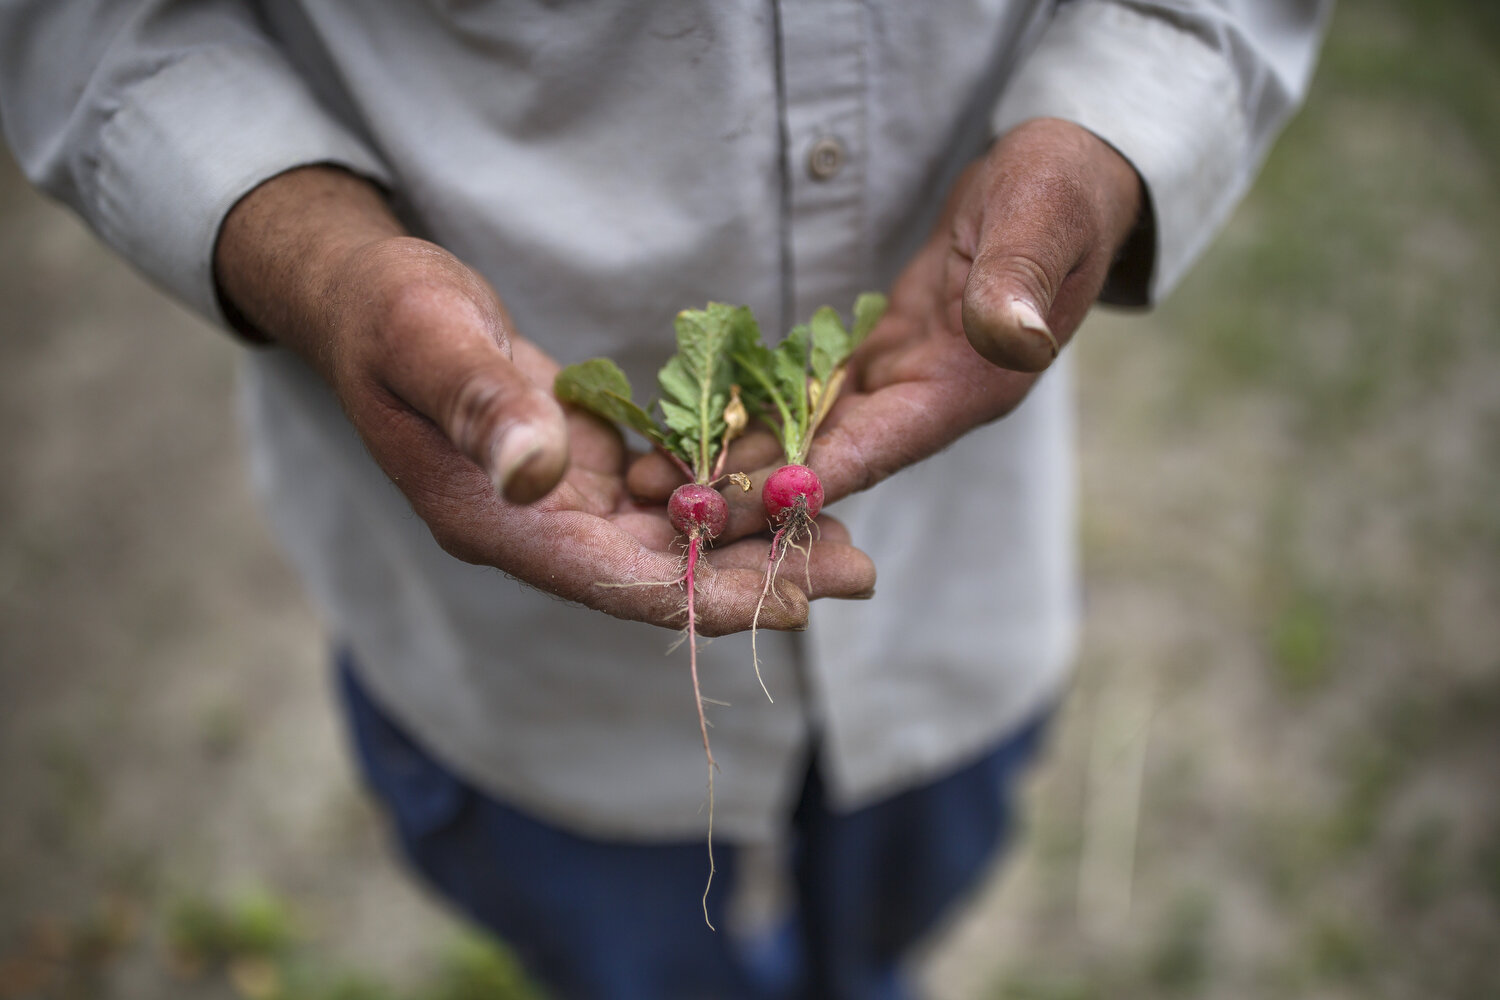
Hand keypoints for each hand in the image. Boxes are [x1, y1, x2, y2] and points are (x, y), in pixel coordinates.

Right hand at [214, 167, 873, 633]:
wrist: (370, 298)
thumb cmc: (386, 311)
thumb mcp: (422, 338)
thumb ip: (476, 404)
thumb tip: (534, 469)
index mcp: (492, 521)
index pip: (611, 579)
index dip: (701, 596)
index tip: (789, 603)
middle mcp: (533, 527)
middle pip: (660, 573)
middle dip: (758, 577)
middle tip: (861, 572)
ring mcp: (558, 503)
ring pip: (672, 538)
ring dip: (754, 537)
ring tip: (846, 534)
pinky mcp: (582, 468)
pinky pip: (665, 493)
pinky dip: (723, 490)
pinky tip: (784, 478)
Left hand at [630, 117, 1142, 534]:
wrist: (1063, 178)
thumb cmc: (1060, 188)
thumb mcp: (1046, 217)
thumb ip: (1022, 277)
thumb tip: (1011, 334)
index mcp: (973, 384)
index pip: (880, 446)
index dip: (807, 481)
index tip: (736, 509)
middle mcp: (932, 400)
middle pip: (831, 461)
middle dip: (751, 491)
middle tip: (670, 513)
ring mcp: (904, 383)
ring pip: (810, 437)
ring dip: (739, 463)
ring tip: (659, 485)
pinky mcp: (879, 358)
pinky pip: (809, 400)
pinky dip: (756, 416)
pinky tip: (695, 430)